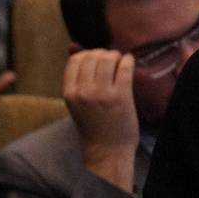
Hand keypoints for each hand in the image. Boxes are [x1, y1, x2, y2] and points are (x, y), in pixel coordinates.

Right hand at [63, 50, 139, 192]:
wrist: (107, 149)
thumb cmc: (92, 126)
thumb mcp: (75, 103)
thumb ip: (75, 79)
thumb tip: (74, 48)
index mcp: (69, 93)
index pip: (74, 60)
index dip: (86, 54)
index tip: (95, 58)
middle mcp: (83, 92)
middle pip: (91, 57)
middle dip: (102, 53)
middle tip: (110, 59)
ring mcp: (102, 94)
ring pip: (107, 59)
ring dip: (115, 55)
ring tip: (119, 61)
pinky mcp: (121, 97)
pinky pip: (124, 68)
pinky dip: (128, 61)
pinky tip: (129, 63)